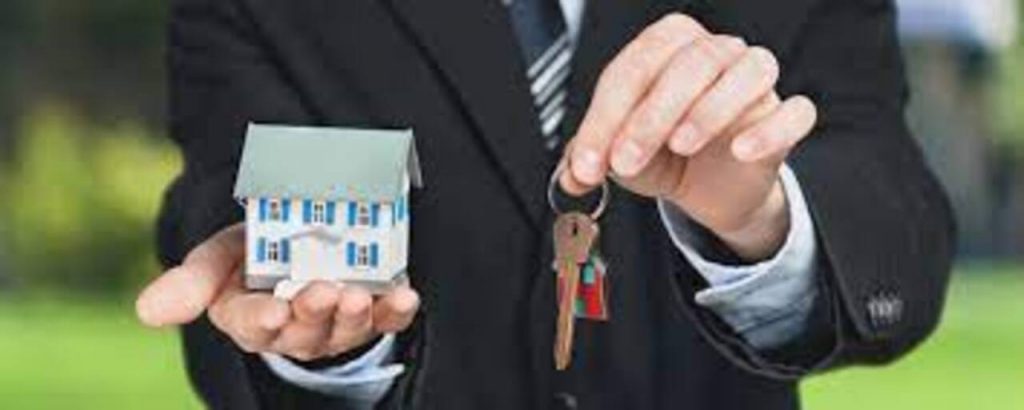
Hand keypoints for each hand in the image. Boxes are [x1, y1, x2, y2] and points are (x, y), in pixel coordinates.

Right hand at [135, 223, 419, 360]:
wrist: (296, 238)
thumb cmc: (249, 253)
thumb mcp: (217, 258)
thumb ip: (190, 281)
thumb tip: (146, 311)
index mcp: (248, 317)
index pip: (252, 325)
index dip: (262, 321)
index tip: (271, 313)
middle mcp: (293, 329)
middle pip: (303, 331)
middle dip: (314, 314)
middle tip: (324, 293)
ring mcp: (334, 325)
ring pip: (344, 331)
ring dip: (354, 317)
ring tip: (358, 296)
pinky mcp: (370, 314)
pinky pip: (386, 320)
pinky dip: (397, 312)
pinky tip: (406, 298)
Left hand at [560, 14, 816, 260]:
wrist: (708, 189)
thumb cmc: (663, 155)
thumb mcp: (620, 156)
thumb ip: (592, 158)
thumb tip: (573, 174)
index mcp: (667, 47)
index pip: (635, 66)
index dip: (607, 116)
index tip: (590, 164)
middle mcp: (715, 52)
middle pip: (690, 63)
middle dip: (651, 115)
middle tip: (625, 160)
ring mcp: (755, 81)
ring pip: (747, 71)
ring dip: (710, 109)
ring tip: (680, 145)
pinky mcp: (785, 117)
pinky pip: (795, 112)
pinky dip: (772, 128)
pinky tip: (742, 150)